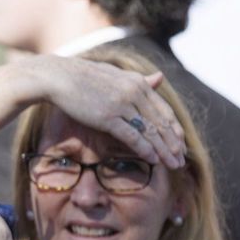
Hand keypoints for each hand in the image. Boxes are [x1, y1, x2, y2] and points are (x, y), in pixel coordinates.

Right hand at [30, 55, 186, 170]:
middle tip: (181, 159)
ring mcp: (122, 104)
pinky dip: (144, 149)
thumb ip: (139, 80)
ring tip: (173, 164)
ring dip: (163, 150)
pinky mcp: (108, 117)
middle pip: (161, 123)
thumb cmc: (82, 77)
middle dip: (173, 143)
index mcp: (138, 83)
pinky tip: (153, 160)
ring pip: (150, 131)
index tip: (180, 144)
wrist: (58, 77)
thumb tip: (160, 77)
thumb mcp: (116, 75)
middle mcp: (135, 93)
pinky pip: (132, 136)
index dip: (174, 129)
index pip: (164, 110)